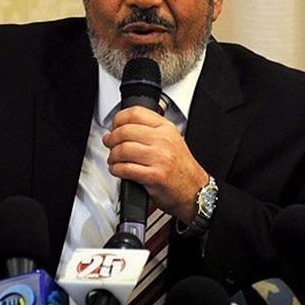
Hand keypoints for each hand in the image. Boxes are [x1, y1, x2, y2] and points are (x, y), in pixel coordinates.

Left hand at [103, 106, 208, 222]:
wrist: (195, 191)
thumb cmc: (181, 168)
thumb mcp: (171, 140)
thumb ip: (150, 130)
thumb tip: (122, 126)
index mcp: (166, 128)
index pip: (135, 113)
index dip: (118, 119)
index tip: (114, 126)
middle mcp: (163, 140)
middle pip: (125, 131)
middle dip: (112, 139)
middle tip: (109, 143)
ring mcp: (159, 158)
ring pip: (123, 150)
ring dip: (112, 156)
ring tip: (113, 159)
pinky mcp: (154, 176)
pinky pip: (125, 168)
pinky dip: (116, 169)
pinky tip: (117, 170)